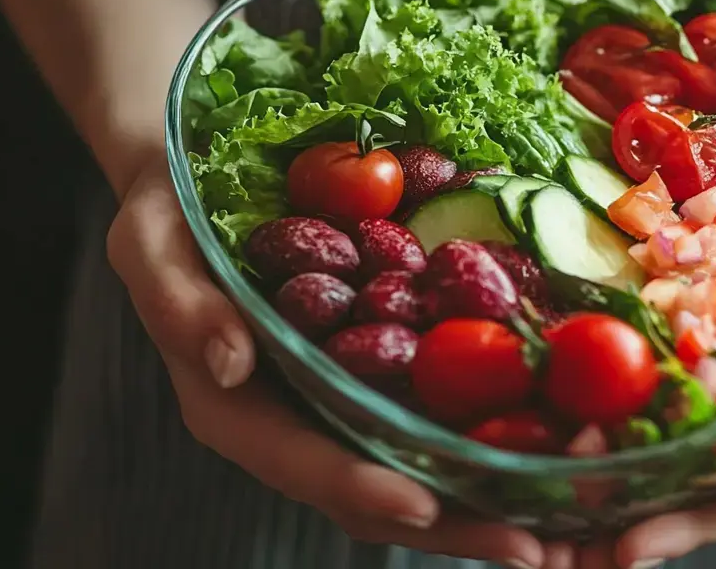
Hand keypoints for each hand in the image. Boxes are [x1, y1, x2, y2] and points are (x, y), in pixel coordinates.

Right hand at [106, 154, 550, 567]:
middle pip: (377, 493)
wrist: (203, 184)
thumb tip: (230, 362)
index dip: (361, 489)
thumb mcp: (150, 242)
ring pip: (420, 472)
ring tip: (564, 527)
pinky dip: (496, 441)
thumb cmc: (170, 212)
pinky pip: (442, 418)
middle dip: (453, 527)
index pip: (301, 464)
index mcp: (236, 409)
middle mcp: (298, 421)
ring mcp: (346, 404)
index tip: (421, 508)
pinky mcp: (386, 375)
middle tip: (530, 547)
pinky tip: (561, 445)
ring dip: (490, 505)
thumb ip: (181, 304)